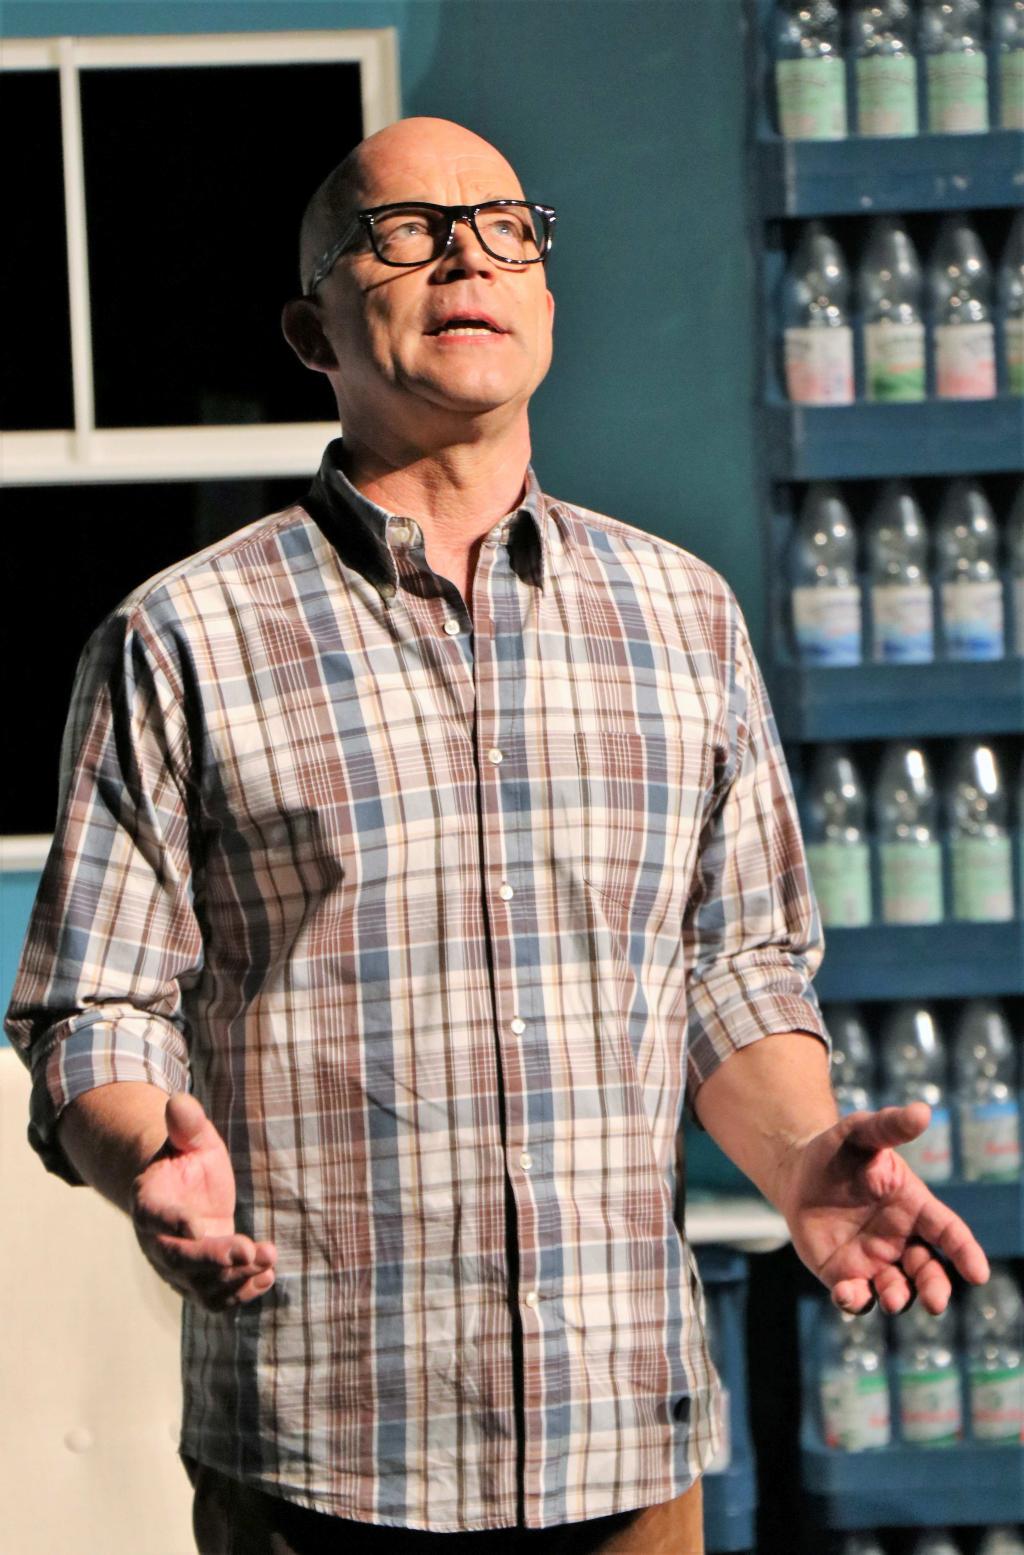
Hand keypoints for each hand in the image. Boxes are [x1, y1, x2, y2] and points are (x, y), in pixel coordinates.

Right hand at [131, 1093, 276, 1311]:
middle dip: (214, 1259)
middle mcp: (157, 1243)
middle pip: (179, 1260)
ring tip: (268, 1257)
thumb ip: (186, 1124)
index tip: (198, 1224)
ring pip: (201, 1287)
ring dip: (236, 1278)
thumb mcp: (190, 1138)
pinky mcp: (201, 1282)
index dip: (174, 1222)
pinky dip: (241, 1293)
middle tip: (249, 1250)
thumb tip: (179, 1100)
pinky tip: (267, 1275)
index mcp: (149, 1203)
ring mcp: (178, 1269)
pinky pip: (216, 1299)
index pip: (157, 1217)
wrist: (184, 1191)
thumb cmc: (186, 1159)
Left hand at [775, 1102, 989, 1314]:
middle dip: (936, 1287)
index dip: (965, 1252)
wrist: (798, 1172)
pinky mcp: (844, 1275)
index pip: (948, 1232)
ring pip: (898, 1289)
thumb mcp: (861, 1133)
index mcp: (915, 1207)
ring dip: (899, 1297)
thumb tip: (922, 1111)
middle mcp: (901, 1240)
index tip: (978, 1273)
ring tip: (892, 1298)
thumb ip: (889, 1126)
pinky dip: (855, 1301)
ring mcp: (875, 1261)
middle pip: (929, 1270)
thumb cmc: (838, 1150)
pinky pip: (856, 1296)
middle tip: (936, 1302)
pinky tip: (848, 1294)